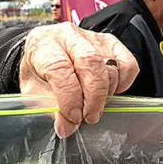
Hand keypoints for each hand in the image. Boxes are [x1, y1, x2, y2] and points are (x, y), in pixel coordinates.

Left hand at [19, 22, 139, 137]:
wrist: (46, 51)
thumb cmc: (39, 70)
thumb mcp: (34, 91)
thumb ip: (50, 108)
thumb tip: (68, 127)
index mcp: (43, 45)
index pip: (60, 68)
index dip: (69, 97)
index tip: (73, 118)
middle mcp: (69, 36)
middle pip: (90, 64)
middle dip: (93, 98)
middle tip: (89, 117)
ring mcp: (93, 38)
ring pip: (111, 66)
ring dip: (106, 94)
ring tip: (93, 106)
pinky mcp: (112, 43)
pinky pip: (128, 65)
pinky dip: (123, 83)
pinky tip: (108, 92)